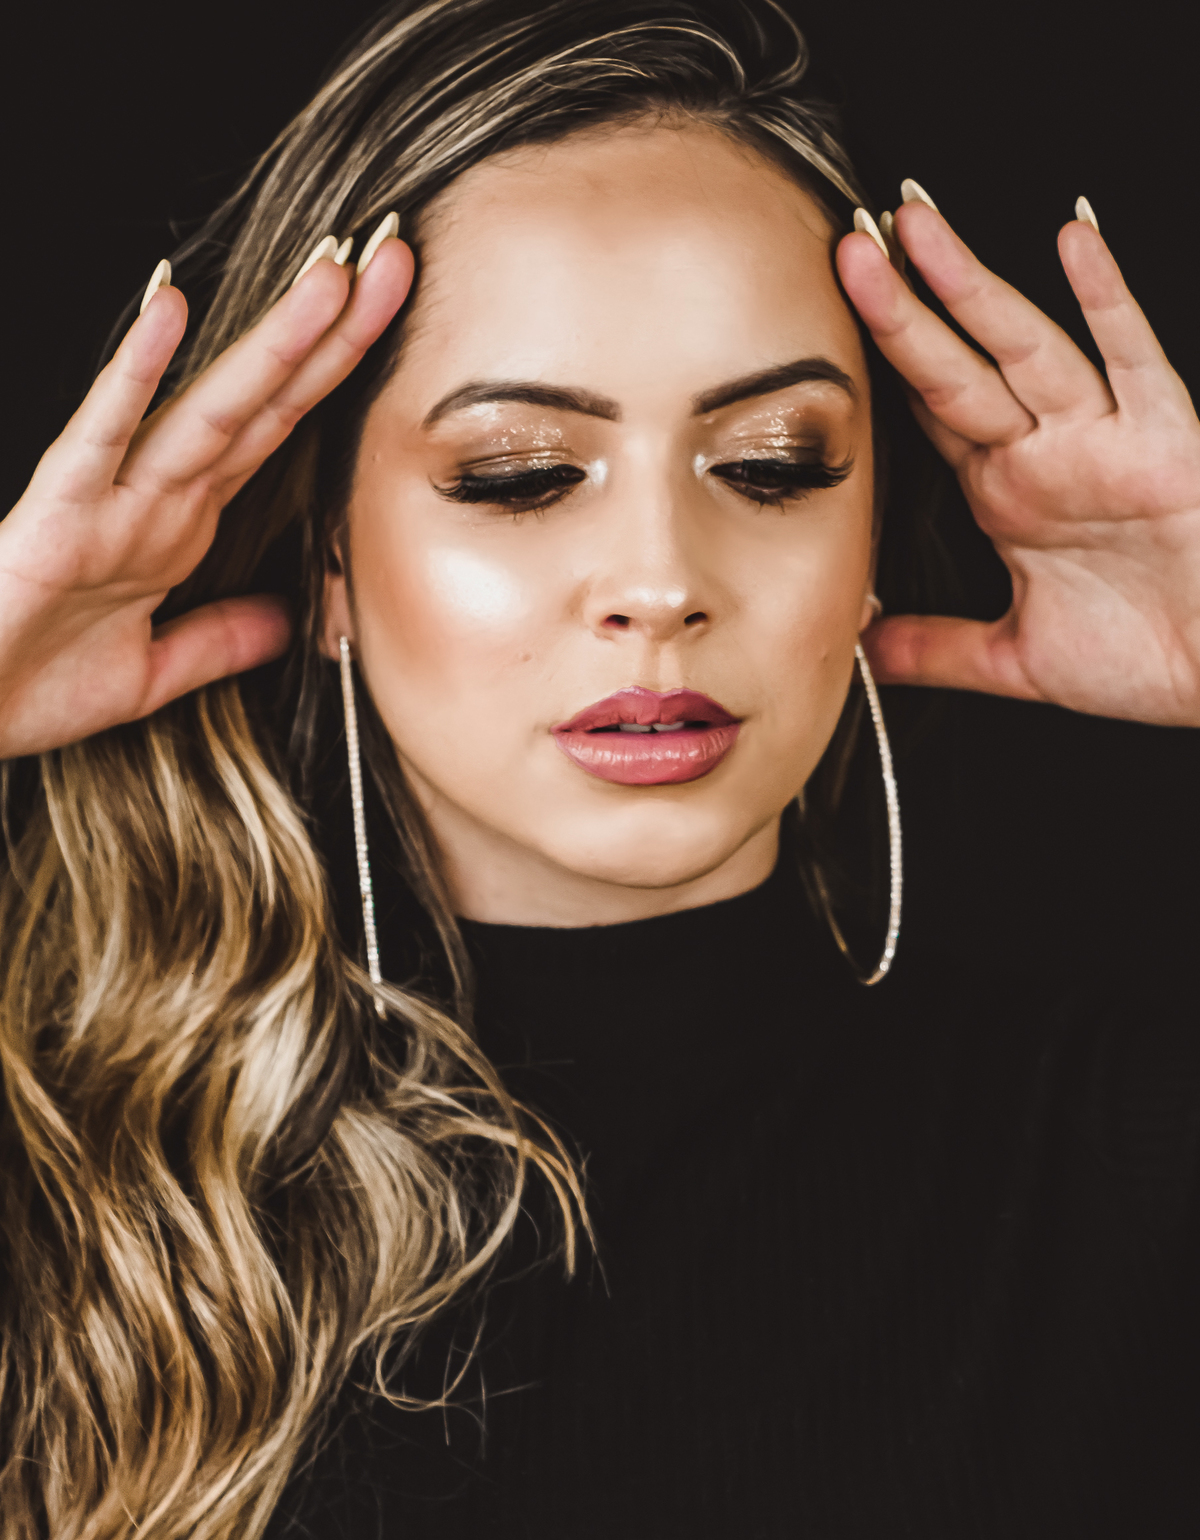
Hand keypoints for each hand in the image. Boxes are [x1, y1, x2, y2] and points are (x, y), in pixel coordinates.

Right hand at [0, 234, 413, 758]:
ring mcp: (111, 499)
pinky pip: (102, 435)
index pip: (279, 434)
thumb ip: (220, 639)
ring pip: (208, 406)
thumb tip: (289, 622)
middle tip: (394, 257)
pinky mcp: (59, 515)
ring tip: (328, 274)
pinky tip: (169, 312)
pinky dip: (135, 376)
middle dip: (332, 334)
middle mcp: (158, 498)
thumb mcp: (154, 672)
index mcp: (183, 525)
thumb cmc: (32, 684)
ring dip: (270, 342)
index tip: (392, 313)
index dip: (338, 376)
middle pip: (265, 403)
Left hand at [837, 194, 1199, 725]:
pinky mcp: (1164, 442)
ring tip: (916, 226)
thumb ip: (936, 647)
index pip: (928, 411)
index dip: (879, 363)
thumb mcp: (1014, 659)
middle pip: (955, 366)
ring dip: (970, 286)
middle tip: (848, 244)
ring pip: (1024, 347)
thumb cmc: (1143, 657)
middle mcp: (1045, 453)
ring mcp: (1101, 440)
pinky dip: (1107, 301)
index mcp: (1007, 492)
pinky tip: (1075, 240)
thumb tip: (862, 645)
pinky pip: (1133, 361)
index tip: (826, 314)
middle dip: (901, 307)